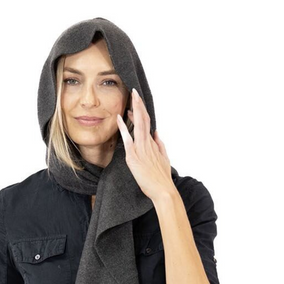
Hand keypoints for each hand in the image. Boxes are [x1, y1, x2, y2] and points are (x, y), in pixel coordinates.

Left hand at [116, 87, 172, 201]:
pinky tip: (120, 118)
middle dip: (139, 105)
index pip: (147, 124)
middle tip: (134, 92)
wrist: (163, 190)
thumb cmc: (162, 178)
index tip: (136, 103)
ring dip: (134, 110)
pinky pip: (128, 139)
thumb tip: (157, 134)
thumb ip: (160, 145)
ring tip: (131, 97)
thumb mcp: (164, 159)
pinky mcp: (134, 157)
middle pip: (144, 120)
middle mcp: (148, 144)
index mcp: (154, 144)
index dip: (142, 112)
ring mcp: (141, 149)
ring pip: (138, 125)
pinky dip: (124, 128)